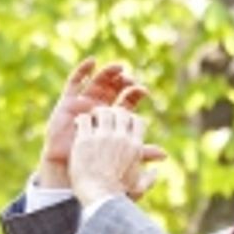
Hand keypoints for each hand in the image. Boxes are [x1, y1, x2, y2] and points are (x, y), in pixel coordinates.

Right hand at [38, 58, 151, 186]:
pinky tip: (92, 62)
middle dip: (123, 82)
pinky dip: (82, 70)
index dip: (135, 93)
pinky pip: (74, 82)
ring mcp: (83, 103)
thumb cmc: (95, 165)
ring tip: (118, 68)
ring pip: (98, 82)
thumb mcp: (122, 157)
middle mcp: (99, 107)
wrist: (70, 171)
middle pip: (113, 88)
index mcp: (112, 118)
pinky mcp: (68, 102)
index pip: (127, 101)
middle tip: (130, 80)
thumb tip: (165, 155)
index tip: (144, 91)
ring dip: (108, 73)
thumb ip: (141, 152)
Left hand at [68, 101, 164, 206]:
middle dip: (112, 113)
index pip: (137, 120)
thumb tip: (156, 171)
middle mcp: (121, 139)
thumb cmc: (118, 195)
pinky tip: (79, 127)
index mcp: (135, 146)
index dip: (129, 119)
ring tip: (91, 122)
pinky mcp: (85, 140)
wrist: (99, 198)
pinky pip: (84, 119)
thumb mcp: (138, 186)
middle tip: (103, 120)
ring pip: (103, 111)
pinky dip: (81, 120)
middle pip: (120, 112)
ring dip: (96, 114)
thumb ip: (149, 178)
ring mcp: (103, 138)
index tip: (120, 126)